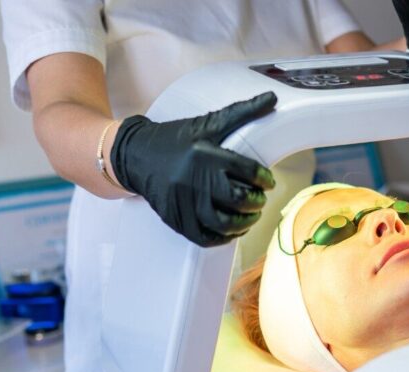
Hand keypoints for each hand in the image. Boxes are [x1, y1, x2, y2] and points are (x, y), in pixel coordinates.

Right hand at [109, 92, 277, 246]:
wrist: (135, 155)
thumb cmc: (177, 138)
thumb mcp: (208, 123)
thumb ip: (242, 112)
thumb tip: (273, 97)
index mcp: (205, 154)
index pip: (247, 171)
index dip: (264, 180)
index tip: (267, 182)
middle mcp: (193, 178)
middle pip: (238, 199)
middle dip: (256, 202)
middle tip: (259, 199)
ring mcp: (183, 201)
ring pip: (223, 222)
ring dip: (245, 222)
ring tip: (250, 215)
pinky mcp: (174, 218)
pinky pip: (204, 237)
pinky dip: (223, 237)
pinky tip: (232, 229)